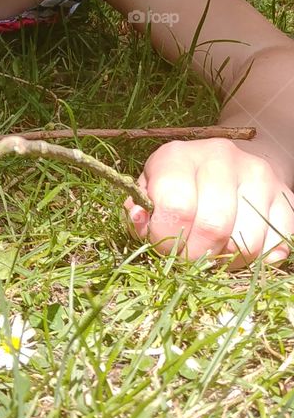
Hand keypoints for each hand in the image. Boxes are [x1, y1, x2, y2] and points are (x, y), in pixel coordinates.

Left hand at [122, 138, 293, 269]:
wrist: (229, 164)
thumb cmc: (179, 185)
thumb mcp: (150, 191)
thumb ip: (138, 211)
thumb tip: (140, 222)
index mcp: (178, 156)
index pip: (176, 207)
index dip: (167, 240)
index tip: (164, 248)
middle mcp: (220, 158)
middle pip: (213, 227)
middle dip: (197, 257)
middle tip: (190, 259)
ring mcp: (258, 175)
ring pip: (247, 242)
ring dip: (228, 261)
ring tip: (215, 251)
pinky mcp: (284, 195)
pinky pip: (276, 245)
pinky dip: (259, 260)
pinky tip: (240, 246)